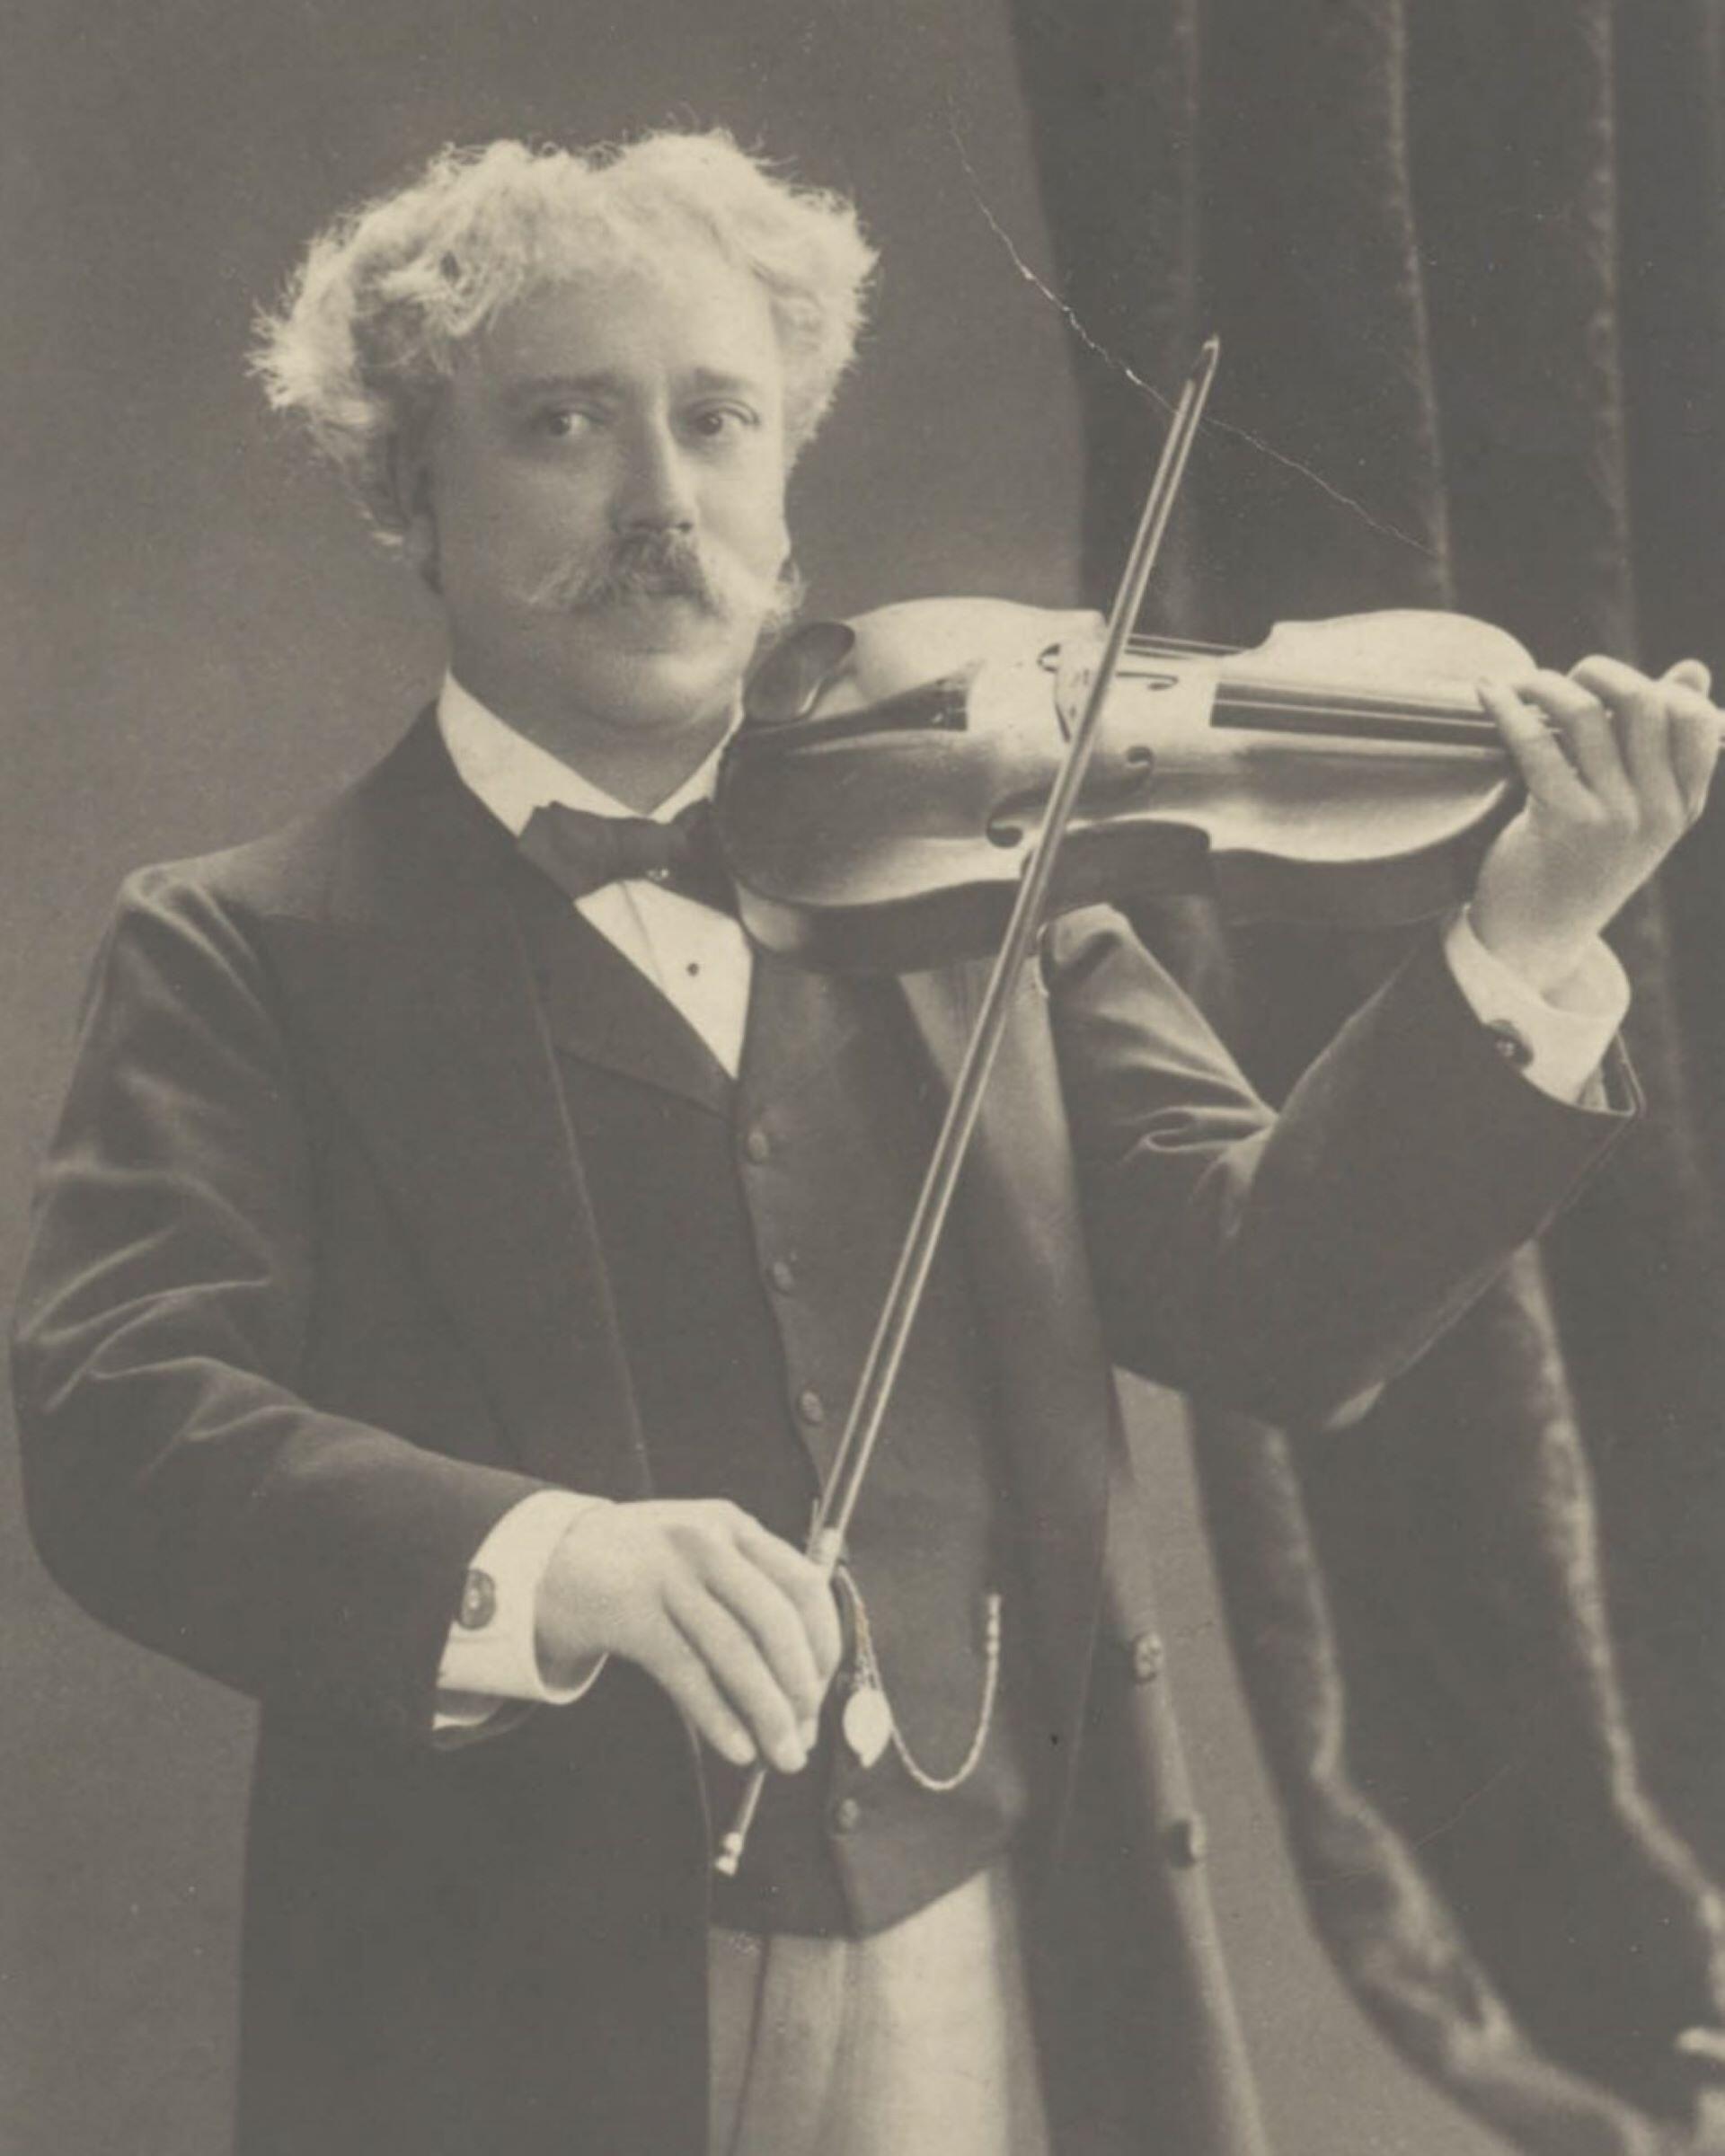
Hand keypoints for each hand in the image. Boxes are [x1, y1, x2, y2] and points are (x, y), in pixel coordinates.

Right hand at [535, 1498, 841, 1772]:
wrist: (549, 1558)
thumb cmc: (642, 1569)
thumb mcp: (699, 1556)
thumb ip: (749, 1596)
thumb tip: (803, 1688)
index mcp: (733, 1524)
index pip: (803, 1583)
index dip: (823, 1643)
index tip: (822, 1692)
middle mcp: (704, 1541)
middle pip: (774, 1620)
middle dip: (800, 1687)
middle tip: (806, 1735)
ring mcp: (665, 1573)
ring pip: (734, 1652)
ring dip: (767, 1714)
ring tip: (783, 1756)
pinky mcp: (629, 1611)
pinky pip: (687, 1673)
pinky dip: (718, 1717)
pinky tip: (738, 1748)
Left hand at [1470, 656, 1718, 995]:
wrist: (1536, 937)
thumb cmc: (1581, 863)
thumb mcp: (1635, 810)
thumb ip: (1661, 743)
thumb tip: (1691, 669)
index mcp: (1683, 805)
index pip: (1698, 721)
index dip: (1655, 685)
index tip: (1610, 687)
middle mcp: (1658, 811)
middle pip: (1644, 703)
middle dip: (1599, 672)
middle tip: (1562, 678)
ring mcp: (1615, 818)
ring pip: (1586, 715)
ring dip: (1545, 684)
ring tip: (1519, 683)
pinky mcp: (1564, 822)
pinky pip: (1536, 743)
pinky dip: (1507, 708)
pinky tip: (1487, 693)